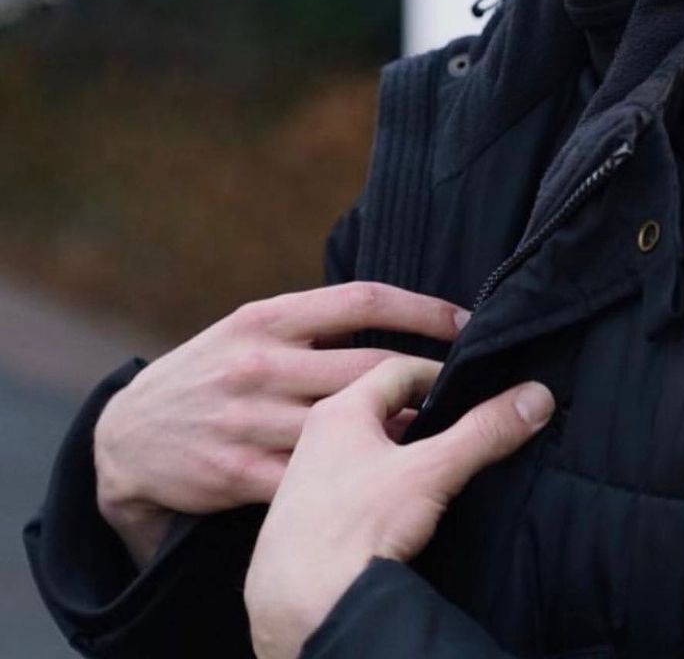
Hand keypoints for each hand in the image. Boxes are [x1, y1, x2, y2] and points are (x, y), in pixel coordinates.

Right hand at [93, 283, 469, 568]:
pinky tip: (386, 467)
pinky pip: (315, 473)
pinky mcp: (240, 474)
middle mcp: (260, 364)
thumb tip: (390, 316)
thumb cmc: (208, 373)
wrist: (126, 438)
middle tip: (466, 378)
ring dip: (401, 427)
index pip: (362, 301)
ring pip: (348, 424)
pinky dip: (356, 470)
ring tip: (440, 423)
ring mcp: (249, 420)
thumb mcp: (248, 328)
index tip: (464, 319)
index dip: (421, 309)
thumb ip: (310, 322)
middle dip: (425, 373)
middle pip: (366, 366)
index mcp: (267, 318)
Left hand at [243, 355, 555, 658]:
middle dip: (420, 414)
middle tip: (458, 426)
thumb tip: (536, 396)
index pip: (396, 368)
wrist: (301, 608)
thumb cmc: (355, 528)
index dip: (438, 374)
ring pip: (362, 449)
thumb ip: (485, 432)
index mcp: (338, 410)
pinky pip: (350, 486)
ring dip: (398, 452)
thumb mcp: (432, 472)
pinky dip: (379, 486)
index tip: (469, 388)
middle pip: (377, 408)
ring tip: (435, 469)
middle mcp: (315, 437)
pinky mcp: (304, 521)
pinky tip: (400, 510)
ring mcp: (304, 480)